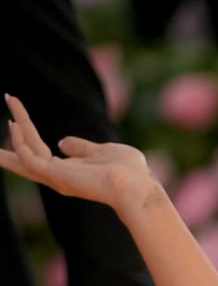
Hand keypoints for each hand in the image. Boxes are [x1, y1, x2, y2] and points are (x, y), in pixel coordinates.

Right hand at [1, 94, 153, 218]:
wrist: (136, 186)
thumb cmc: (127, 171)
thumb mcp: (101, 151)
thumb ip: (81, 148)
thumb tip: (62, 142)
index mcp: (68, 172)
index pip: (38, 154)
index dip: (25, 136)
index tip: (15, 118)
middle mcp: (57, 177)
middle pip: (24, 158)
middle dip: (9, 143)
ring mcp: (55, 177)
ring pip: (23, 154)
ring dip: (16, 129)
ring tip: (10, 100)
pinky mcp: (55, 175)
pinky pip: (29, 157)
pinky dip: (20, 141)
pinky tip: (16, 123)